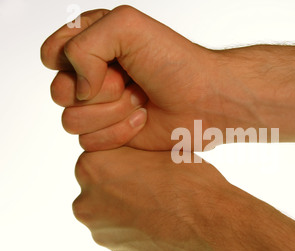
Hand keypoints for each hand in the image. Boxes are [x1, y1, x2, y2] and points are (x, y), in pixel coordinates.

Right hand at [41, 6, 256, 151]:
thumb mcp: (125, 26)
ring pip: (72, 121)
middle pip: (59, 93)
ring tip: (141, 102)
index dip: (76, 62)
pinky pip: (89, 143)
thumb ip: (81, 43)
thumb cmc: (173, 61)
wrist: (205, 99)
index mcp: (90, 44)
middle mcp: (91, 77)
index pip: (53, 56)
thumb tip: (77, 89)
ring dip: (111, 113)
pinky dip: (119, 132)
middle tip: (133, 83)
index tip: (113, 60)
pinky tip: (143, 120)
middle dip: (101, 90)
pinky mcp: (110, 136)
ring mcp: (100, 109)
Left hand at [72, 147, 288, 250]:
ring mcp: (102, 233)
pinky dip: (139, 228)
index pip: (101, 153)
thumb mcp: (161, 150)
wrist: (212, 231)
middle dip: (122, 182)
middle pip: (101, 184)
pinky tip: (164, 223)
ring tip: (163, 204)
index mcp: (92, 167)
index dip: (127, 154)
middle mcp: (87, 202)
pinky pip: (125, 233)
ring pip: (112, 211)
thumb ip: (134, 154)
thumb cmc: (190, 184)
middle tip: (156, 181)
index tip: (147, 160)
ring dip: (130, 206)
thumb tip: (130, 160)